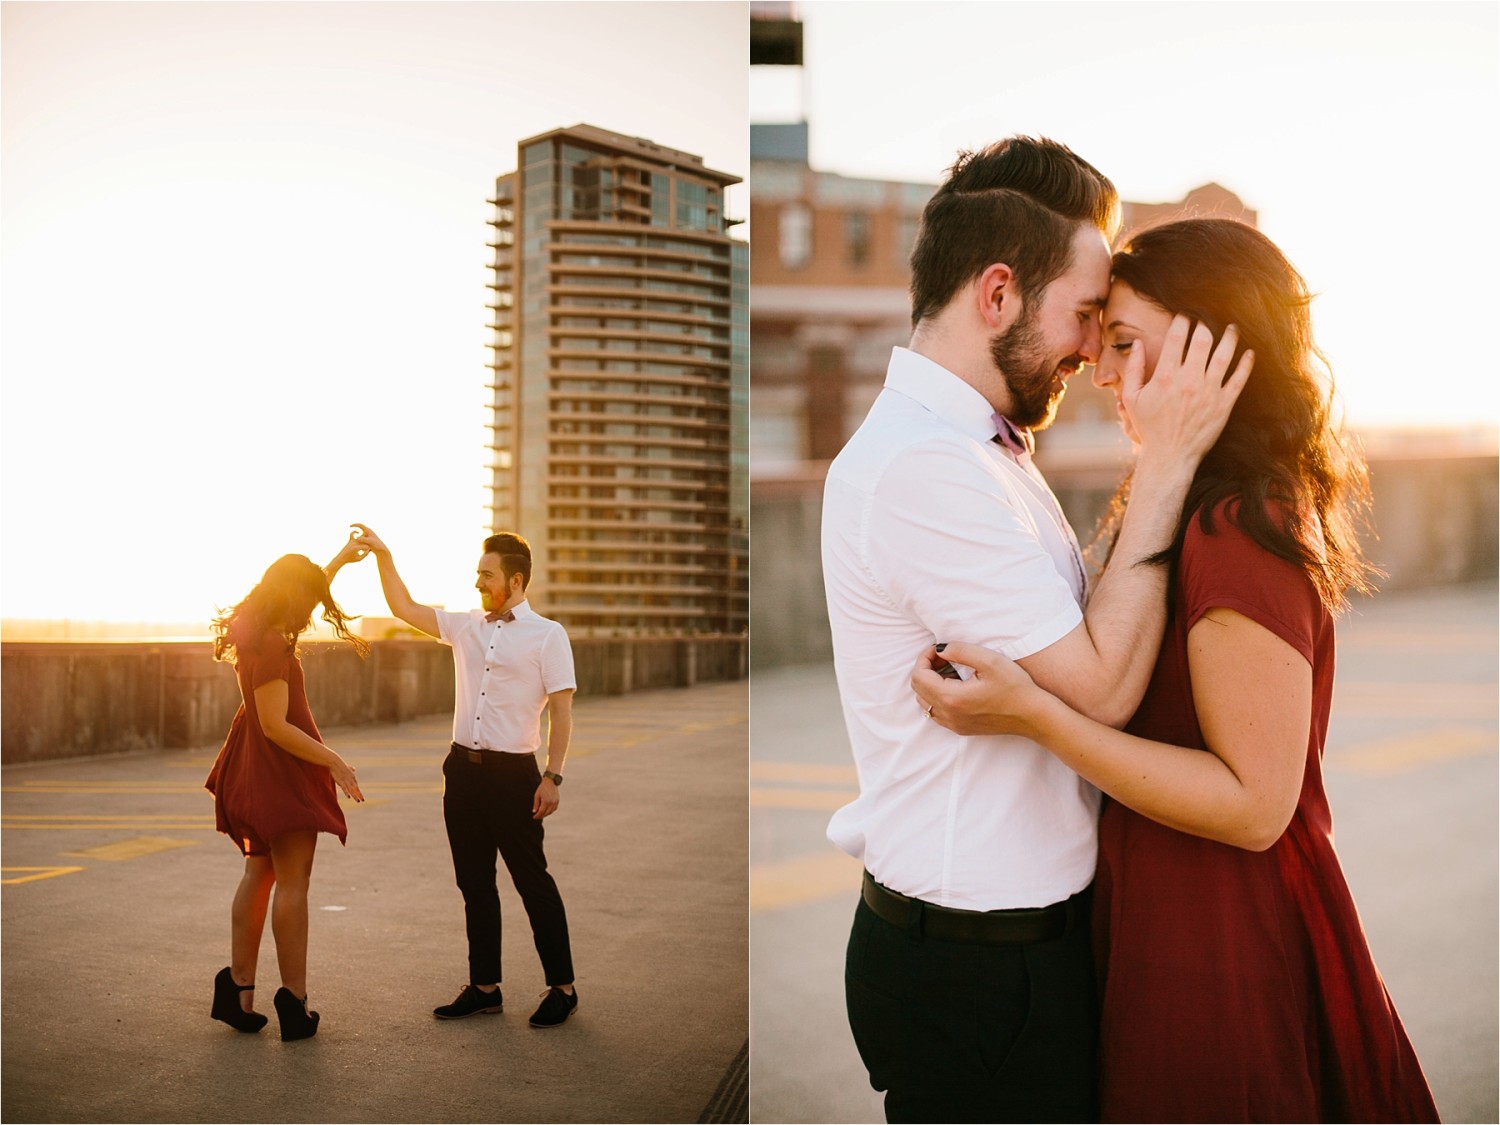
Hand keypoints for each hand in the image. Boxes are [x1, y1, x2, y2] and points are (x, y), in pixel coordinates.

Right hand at [330, 757, 363, 801]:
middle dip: (359, 795)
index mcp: (352, 777)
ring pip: (352, 790)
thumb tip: (354, 769)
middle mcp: (351, 780)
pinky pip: (344, 788)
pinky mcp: (341, 781)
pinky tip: (348, 797)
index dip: (358, 792)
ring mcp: (346, 781)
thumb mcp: (348, 767)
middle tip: (363, 800)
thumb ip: (351, 769)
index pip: (356, 786)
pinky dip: (347, 792)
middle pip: (356, 789)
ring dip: (355, 796)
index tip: (361, 796)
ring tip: (358, 801)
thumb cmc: (340, 765)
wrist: (335, 762)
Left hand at [331, 529, 369, 567]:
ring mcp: (352, 541)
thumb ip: (365, 554)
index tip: (369, 551)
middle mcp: (354, 543)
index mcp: (356, 548)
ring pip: (360, 538)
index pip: (367, 546)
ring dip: (364, 540)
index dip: (369, 549)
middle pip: (364, 542)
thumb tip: (369, 549)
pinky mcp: (350, 540)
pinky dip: (354, 532)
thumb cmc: (350, 559)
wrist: (341, 558)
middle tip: (367, 548)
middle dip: (367, 545)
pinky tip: (357, 532)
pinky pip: (352, 534)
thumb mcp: (359, 559)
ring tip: (366, 542)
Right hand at [349, 523, 389, 556]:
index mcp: (368, 531)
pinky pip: (361, 542)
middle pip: (359, 533)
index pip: (360, 525)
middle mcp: (367, 533)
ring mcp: (367, 538)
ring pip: (359, 539)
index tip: (350, 526)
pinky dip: (360, 545)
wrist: (381, 550)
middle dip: (357, 538)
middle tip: (356, 542)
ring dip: (359, 543)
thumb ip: (363, 539)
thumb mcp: (369, 542)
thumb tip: (357, 538)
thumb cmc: (377, 545)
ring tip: (364, 547)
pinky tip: (364, 549)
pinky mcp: (367, 542)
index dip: (355, 525)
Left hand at [532, 777, 558, 819]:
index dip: (537, 815)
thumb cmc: (542, 788)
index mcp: (546, 801)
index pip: (541, 812)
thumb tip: (534, 812)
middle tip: (536, 816)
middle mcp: (551, 803)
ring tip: (541, 814)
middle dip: (541, 816)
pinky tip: (547, 811)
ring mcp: (555, 802)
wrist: (551, 781)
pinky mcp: (557, 801)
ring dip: (546, 814)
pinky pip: (554, 809)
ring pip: (550, 812)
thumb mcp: (537, 795)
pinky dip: (550, 811)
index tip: (534, 817)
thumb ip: (536, 804)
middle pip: (546, 813)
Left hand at [910, 643, 1046, 736]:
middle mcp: (948, 715)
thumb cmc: (1015, 687)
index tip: (939, 649)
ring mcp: (953, 724)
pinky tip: (957, 685)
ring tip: (951, 669)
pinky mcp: (960, 728)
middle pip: (918, 689)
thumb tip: (940, 649)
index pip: (919, 676)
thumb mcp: (989, 660)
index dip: (924, 658)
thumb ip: (960, 650)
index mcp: (952, 698)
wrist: (1033, 715)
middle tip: (945, 657)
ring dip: (931, 682)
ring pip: (925, 701)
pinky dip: (938, 695)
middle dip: (926, 668)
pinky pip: (936, 711)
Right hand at [1126, 317, 1253, 464]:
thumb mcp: (1131, 398)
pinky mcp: (1224, 404)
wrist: (1170, 456)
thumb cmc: (1149, 427)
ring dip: (1230, 336)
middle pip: (1203, 339)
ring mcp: (1209, 391)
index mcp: (1165, 376)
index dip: (1182, 320)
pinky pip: (1240, 378)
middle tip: (1207, 320)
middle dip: (1205, 324)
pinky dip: (1247, 363)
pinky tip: (1249, 353)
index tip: (1184, 316)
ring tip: (1232, 329)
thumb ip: (1133, 369)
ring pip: (1225, 354)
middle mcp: (1189, 380)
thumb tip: (1138, 343)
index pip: (1177, 337)